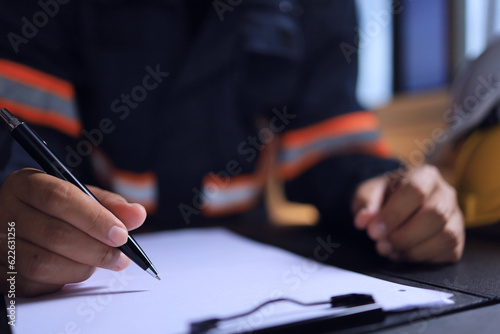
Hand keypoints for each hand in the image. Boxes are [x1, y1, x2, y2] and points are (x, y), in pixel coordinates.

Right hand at [0, 168, 146, 296]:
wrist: (20, 221)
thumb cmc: (56, 209)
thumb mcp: (81, 197)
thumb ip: (110, 205)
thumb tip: (138, 214)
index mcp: (27, 184)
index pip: (60, 198)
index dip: (94, 218)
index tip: (121, 235)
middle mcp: (6, 211)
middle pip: (54, 234)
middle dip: (96, 250)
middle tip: (121, 258)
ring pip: (42, 263)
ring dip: (81, 268)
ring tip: (99, 263)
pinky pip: (33, 284)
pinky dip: (62, 281)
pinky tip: (74, 270)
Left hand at [352, 165, 464, 263]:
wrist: (396, 204)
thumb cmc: (384, 197)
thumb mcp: (368, 193)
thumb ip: (364, 204)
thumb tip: (363, 221)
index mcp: (425, 175)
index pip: (415, 191)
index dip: (394, 214)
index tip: (373, 232)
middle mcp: (446, 193)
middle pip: (434, 215)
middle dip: (404, 236)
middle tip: (381, 246)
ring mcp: (455, 216)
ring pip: (446, 236)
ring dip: (414, 250)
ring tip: (389, 252)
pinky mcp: (458, 238)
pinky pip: (449, 253)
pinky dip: (424, 259)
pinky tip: (403, 255)